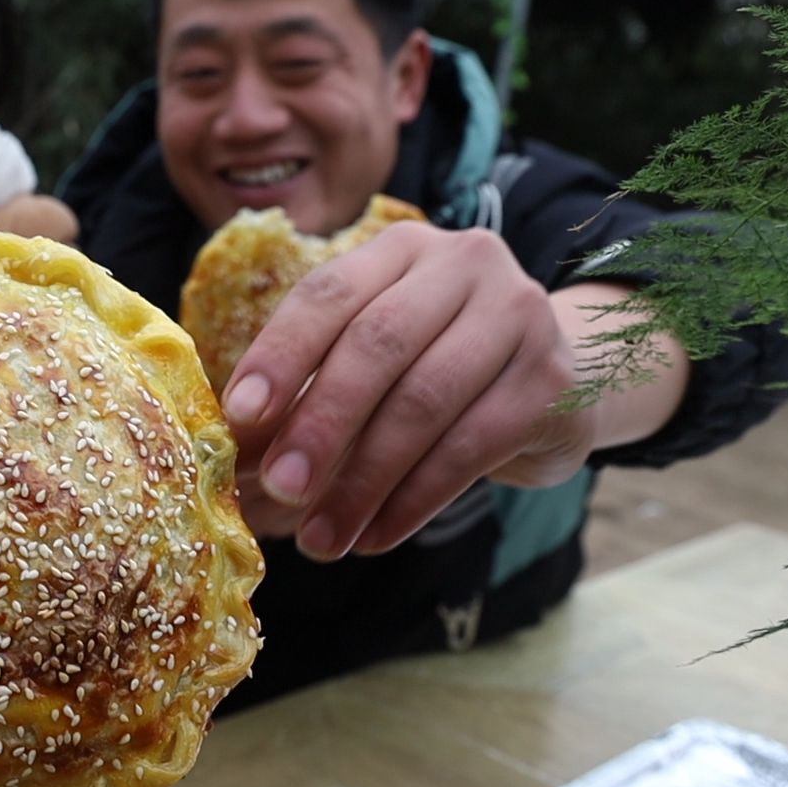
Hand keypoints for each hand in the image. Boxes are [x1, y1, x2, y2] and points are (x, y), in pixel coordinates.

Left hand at [219, 223, 591, 558]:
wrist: (550, 383)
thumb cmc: (432, 366)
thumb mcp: (366, 362)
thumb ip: (303, 395)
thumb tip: (235, 452)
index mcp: (399, 249)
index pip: (329, 293)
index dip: (280, 355)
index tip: (240, 416)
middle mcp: (463, 264)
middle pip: (377, 345)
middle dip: (321, 424)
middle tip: (281, 488)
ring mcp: (518, 315)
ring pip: (424, 401)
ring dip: (364, 480)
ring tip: (323, 537)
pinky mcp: (552, 379)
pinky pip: (471, 447)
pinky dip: (414, 500)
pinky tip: (375, 537)